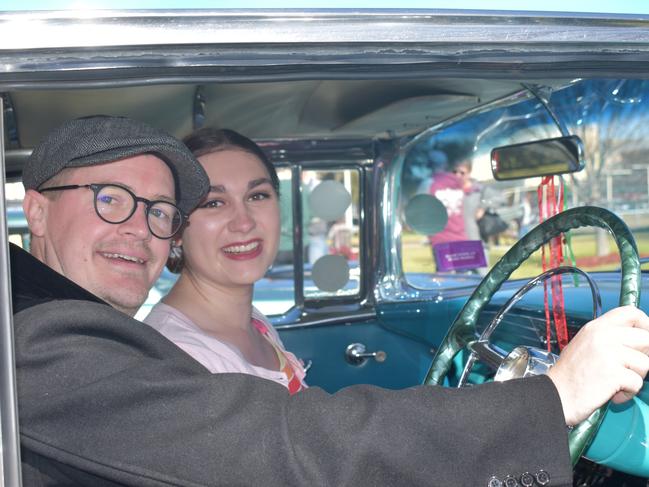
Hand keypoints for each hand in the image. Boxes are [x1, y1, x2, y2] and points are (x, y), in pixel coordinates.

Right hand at [546, 305, 648, 425]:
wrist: (555, 395)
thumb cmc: (570, 375)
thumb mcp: (585, 344)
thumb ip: (608, 338)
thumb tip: (639, 340)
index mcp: (596, 327)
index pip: (630, 313)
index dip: (645, 325)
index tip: (644, 340)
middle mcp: (602, 336)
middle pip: (645, 338)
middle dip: (644, 356)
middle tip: (629, 368)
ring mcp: (609, 353)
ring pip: (645, 363)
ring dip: (634, 377)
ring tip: (615, 383)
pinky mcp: (614, 374)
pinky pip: (637, 383)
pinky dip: (627, 393)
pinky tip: (611, 393)